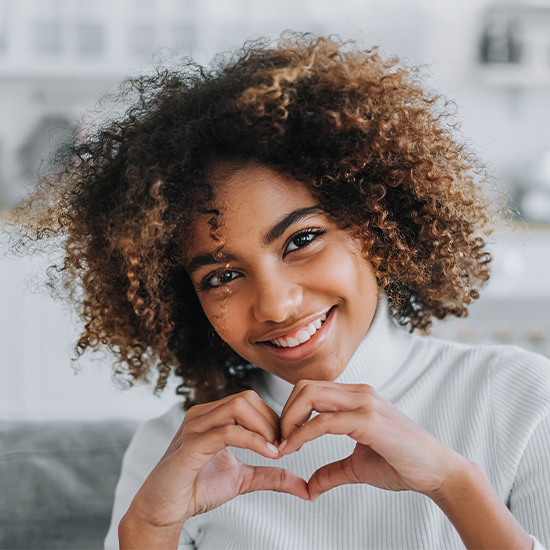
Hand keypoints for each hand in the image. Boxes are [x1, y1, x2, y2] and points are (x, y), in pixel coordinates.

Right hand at [125, 390, 308, 532]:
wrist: (162, 510)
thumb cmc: (196, 489)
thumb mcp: (242, 480)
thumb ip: (270, 476)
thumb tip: (302, 484)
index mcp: (212, 416)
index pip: (251, 400)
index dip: (273, 418)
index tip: (287, 442)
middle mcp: (202, 415)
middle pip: (247, 398)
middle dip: (272, 420)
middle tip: (284, 446)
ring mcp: (194, 427)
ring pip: (238, 406)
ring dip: (264, 427)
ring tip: (276, 450)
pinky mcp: (190, 445)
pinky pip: (227, 431)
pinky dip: (253, 440)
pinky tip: (267, 453)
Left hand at [278, 380, 466, 500]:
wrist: (437, 472)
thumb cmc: (402, 464)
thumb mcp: (358, 467)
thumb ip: (331, 471)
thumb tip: (309, 486)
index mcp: (356, 397)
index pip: (311, 389)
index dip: (291, 411)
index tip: (282, 437)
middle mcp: (359, 393)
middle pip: (305, 386)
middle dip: (285, 412)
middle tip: (278, 439)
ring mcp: (365, 403)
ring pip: (310, 395)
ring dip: (289, 419)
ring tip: (284, 444)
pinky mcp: (369, 420)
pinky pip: (324, 421)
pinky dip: (303, 434)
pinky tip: (295, 447)